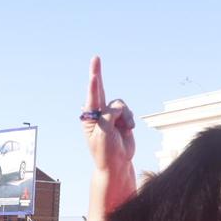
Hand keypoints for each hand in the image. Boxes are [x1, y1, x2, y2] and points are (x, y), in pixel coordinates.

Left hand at [80, 57, 136, 188]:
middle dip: (97, 72)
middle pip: (99, 89)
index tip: (94, 76)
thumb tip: (118, 106)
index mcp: (89, 117)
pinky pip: (128, 111)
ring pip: (121, 104)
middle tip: (95, 57)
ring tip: (124, 129)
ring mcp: (111, 114)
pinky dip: (130, 120)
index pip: (92, 98)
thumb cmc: (105, 150)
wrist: (117, 162)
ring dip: (125, 116)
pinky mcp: (122, 118)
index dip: (94, 86)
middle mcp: (99, 112)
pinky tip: (127, 130)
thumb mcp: (104, 134)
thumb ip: (109, 116)